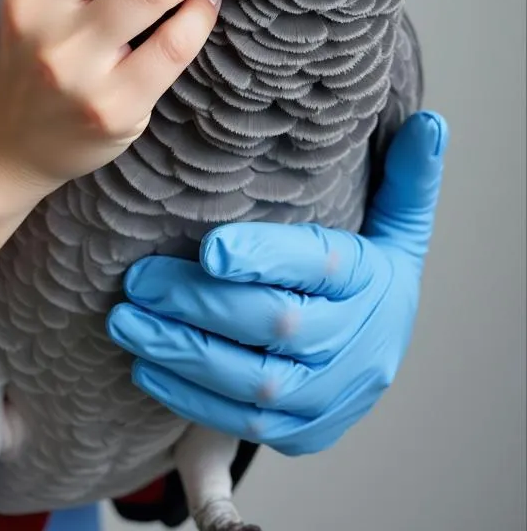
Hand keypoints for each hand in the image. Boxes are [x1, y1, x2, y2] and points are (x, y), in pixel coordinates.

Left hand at [106, 110, 448, 454]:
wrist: (380, 356)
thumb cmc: (367, 278)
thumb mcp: (394, 226)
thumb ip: (404, 177)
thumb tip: (429, 123)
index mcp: (370, 279)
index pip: (319, 264)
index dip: (264, 257)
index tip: (209, 248)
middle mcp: (355, 341)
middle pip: (275, 324)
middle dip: (199, 303)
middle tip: (140, 279)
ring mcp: (328, 394)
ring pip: (252, 380)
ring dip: (182, 351)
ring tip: (126, 319)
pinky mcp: (302, 431)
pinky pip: (242, 424)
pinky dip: (189, 396)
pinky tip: (146, 365)